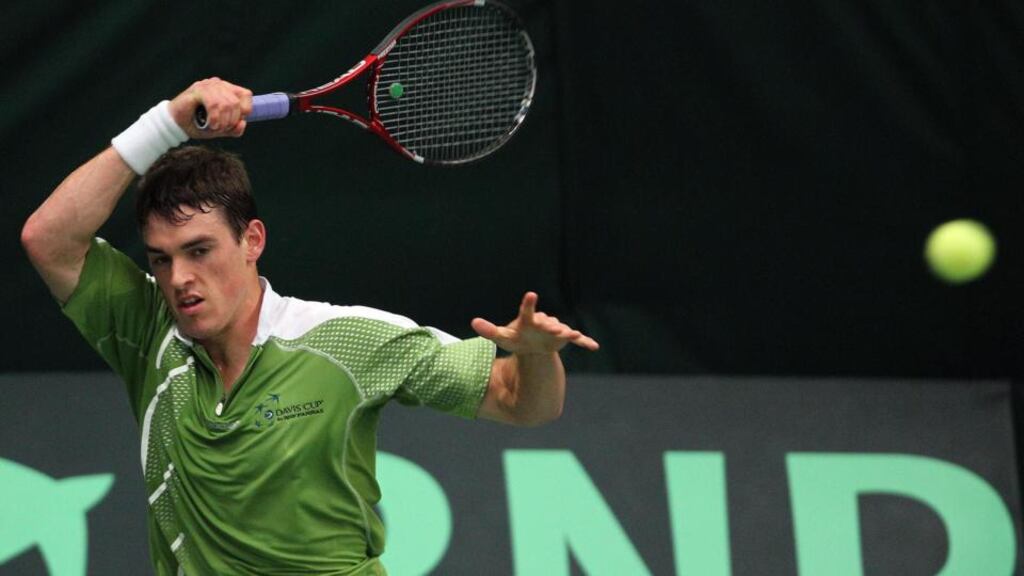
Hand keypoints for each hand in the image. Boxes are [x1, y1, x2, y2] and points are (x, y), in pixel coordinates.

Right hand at [168, 77, 252, 138]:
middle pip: (236, 102)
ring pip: (226, 103)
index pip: (246, 95)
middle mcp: (218, 84)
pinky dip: (214, 117)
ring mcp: (208, 85)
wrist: (177, 124)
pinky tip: (210, 124)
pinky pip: (214, 103)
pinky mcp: (198, 89)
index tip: (233, 122)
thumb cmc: (198, 124)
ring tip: (214, 127)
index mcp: (227, 90)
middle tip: (221, 129)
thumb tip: (243, 123)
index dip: (244, 111)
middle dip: (231, 121)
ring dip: (222, 121)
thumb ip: (234, 128)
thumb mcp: (220, 129)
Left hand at [471, 292, 599, 354]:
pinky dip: (585, 342)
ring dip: (567, 332)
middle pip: (548, 322)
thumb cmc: (516, 339)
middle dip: (551, 324)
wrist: (532, 344)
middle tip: (553, 327)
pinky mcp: (564, 339)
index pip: (526, 311)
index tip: (530, 295)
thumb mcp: (502, 337)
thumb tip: (473, 322)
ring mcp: (555, 330)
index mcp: (528, 320)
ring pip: (563, 330)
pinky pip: (577, 340)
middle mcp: (543, 323)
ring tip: (571, 334)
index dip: (528, 304)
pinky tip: (594, 346)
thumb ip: (489, 329)